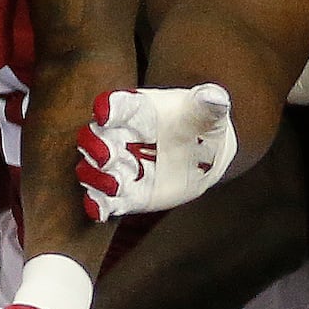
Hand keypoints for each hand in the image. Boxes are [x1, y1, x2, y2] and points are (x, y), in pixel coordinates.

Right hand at [75, 83, 235, 219]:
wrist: (203, 155)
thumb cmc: (199, 124)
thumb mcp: (206, 113)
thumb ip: (209, 103)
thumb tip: (215, 97)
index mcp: (137, 110)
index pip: (117, 105)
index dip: (108, 108)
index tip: (104, 112)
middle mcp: (118, 136)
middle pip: (94, 137)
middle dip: (94, 146)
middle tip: (105, 155)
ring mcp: (119, 166)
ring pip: (92, 170)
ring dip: (96, 178)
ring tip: (113, 185)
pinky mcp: (124, 194)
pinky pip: (103, 200)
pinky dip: (97, 206)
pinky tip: (98, 211)